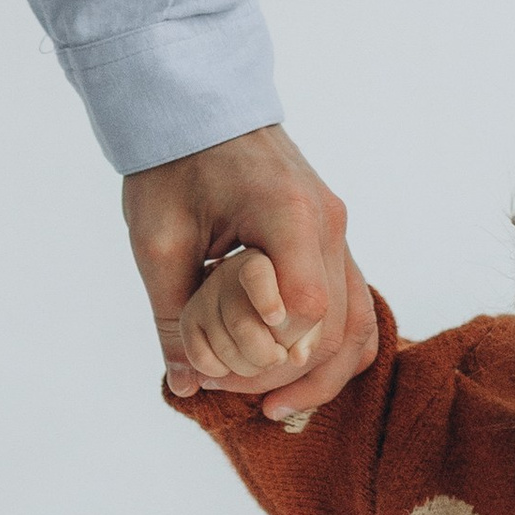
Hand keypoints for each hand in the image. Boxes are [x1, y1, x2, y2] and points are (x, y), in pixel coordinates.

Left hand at [123, 123, 375, 422]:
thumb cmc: (173, 163)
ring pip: (357, 325)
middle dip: (278, 373)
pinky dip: (335, 350)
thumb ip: (173, 316)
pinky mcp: (333, 242)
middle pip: (332, 328)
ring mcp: (339, 232)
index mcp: (289, 214)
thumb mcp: (158, 240)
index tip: (215, 361)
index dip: (266, 349)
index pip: (306, 309)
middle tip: (221, 387)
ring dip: (319, 374)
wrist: (199, 106)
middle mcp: (329, 225)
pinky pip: (355, 307)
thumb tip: (186, 383)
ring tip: (273, 408)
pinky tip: (298, 379)